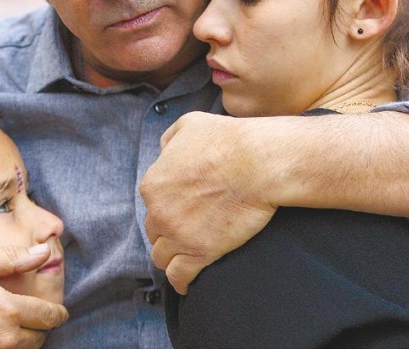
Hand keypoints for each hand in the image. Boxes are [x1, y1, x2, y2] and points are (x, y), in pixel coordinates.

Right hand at [0, 246, 67, 347]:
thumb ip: (11, 258)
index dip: (57, 313)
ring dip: (26, 341)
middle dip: (41, 328)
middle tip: (36, 318)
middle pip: (40, 338)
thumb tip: (44, 252)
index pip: (49, 316)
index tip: (57, 311)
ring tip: (17, 328)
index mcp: (7, 309)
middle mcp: (4, 338)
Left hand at [140, 112, 276, 294]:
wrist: (257, 163)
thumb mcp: (188, 125)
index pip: (151, 204)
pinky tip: (187, 283)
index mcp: (152, 184)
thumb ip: (169, 140)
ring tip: (185, 256)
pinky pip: (180, 277)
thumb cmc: (227, 140)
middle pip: (155, 231)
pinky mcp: (200, 253)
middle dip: (168, 230)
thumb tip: (164, 152)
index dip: (167, 205)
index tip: (182, 207)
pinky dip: (181, 282)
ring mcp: (179, 235)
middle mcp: (159, 212)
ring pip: (162, 257)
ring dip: (172, 256)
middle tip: (187, 229)